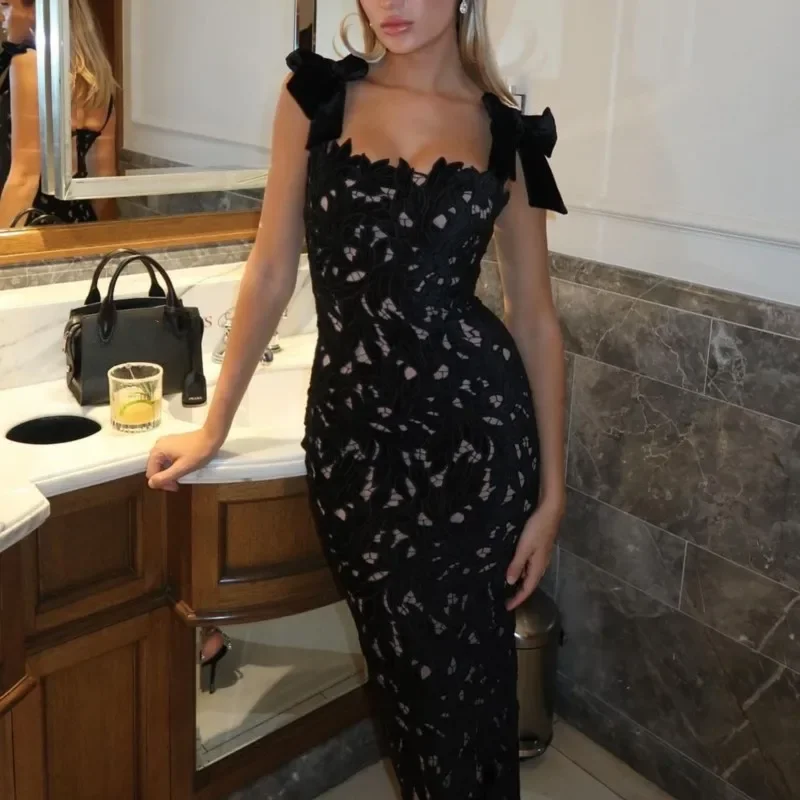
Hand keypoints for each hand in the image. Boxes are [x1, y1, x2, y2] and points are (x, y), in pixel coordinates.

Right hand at [145, 429, 220, 491]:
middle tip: (178, 484)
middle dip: (165, 478)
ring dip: (169, 473)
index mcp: (157, 451)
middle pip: (155, 468)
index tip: (176, 487)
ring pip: (161, 464)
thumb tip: (150, 484)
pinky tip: (181, 468)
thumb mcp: (182, 468)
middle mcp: (157, 445)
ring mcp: (164, 443)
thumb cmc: (198, 453)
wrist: (211, 437)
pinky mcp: (172, 443)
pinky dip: (172, 465)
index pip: (151, 474)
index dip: (162, 483)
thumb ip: (165, 477)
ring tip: (181, 476)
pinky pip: (167, 458)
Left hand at [505, 494, 563, 610]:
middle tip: (505, 598)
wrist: (550, 511)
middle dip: (519, 593)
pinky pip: (530, 565)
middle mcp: (541, 564)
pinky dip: (522, 571)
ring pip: (530, 574)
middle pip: (530, 584)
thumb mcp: (524, 547)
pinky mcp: (539, 548)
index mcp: (538, 566)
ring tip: (507, 585)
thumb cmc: (536, 529)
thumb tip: (509, 582)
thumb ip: (517, 565)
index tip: (507, 608)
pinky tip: (515, 566)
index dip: (518, 599)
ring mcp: (541, 556)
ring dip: (520, 582)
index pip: (527, 589)